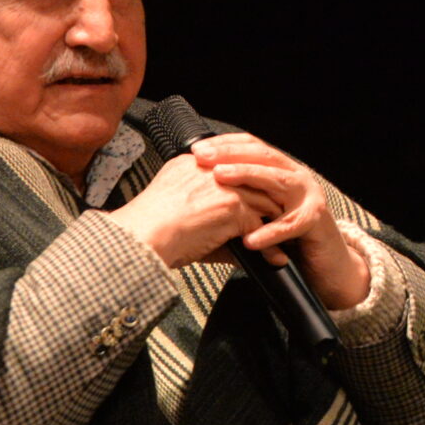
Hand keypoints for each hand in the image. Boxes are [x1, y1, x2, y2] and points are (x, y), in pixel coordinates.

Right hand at [108, 150, 284, 270]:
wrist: (141, 238)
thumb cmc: (148, 231)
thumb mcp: (176, 212)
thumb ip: (204, 213)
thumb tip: (229, 236)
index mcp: (190, 166)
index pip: (230, 168)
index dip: (247, 186)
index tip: (259, 201)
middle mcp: (208, 169)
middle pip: (251, 179)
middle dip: (267, 201)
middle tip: (281, 220)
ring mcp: (222, 185)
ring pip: (261, 200)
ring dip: (275, 222)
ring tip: (283, 240)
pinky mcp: (232, 205)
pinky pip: (260, 226)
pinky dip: (269, 246)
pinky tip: (273, 259)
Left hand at [189, 134, 371, 311]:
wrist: (327, 265)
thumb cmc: (289, 239)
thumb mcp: (262, 211)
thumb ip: (243, 197)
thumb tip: (204, 186)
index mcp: (282, 171)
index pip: (252, 147)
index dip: (225, 144)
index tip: (197, 149)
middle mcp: (296, 177)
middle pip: (262, 156)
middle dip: (230, 154)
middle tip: (202, 157)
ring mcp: (308, 196)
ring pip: (276, 180)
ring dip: (247, 176)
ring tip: (220, 178)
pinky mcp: (316, 221)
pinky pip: (291, 225)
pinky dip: (270, 232)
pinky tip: (249, 239)